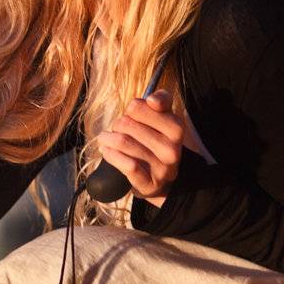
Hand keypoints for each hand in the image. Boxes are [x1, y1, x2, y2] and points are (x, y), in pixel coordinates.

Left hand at [95, 89, 183, 203]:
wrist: (160, 179)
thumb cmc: (156, 141)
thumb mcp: (163, 118)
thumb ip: (161, 100)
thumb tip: (152, 100)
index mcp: (176, 128)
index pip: (139, 107)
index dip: (131, 109)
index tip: (132, 113)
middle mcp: (172, 148)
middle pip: (126, 123)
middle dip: (117, 125)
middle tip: (117, 130)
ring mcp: (162, 167)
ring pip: (123, 142)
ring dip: (107, 139)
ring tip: (106, 140)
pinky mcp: (150, 183)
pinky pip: (126, 164)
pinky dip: (111, 155)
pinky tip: (107, 152)